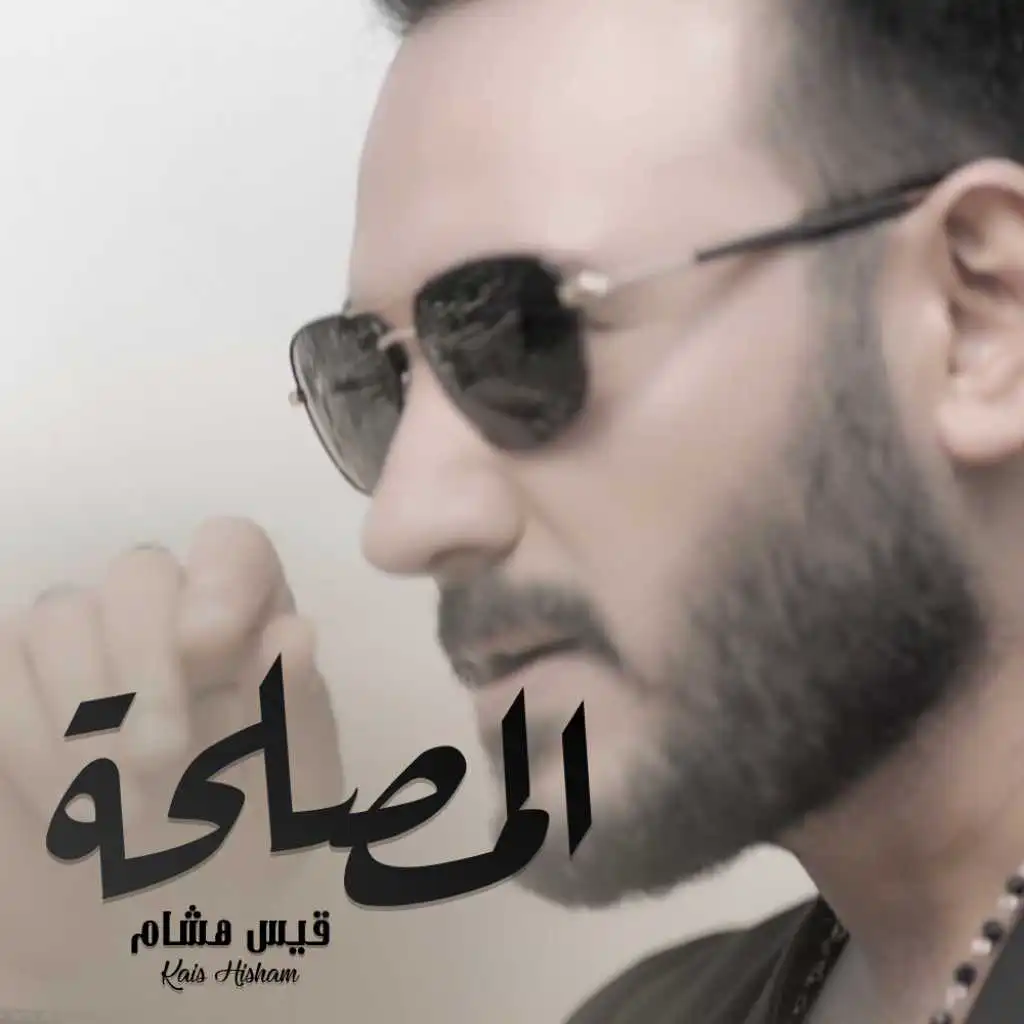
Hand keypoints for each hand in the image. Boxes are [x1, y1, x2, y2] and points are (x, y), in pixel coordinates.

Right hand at [0, 518, 343, 1006]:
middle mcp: (163, 616)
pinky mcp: (9, 683)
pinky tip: (67, 809)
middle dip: (146, 660)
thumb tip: (294, 635)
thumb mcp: (294, 791)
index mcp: (246, 625)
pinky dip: (29, 739)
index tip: (211, 643)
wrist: (149, 918)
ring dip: (87, 714)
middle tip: (163, 756)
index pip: (233, 548)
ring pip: (60, 617)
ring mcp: (79, 642)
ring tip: (124, 811)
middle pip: (139, 572)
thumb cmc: (241, 840)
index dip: (221, 578)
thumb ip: (298, 711)